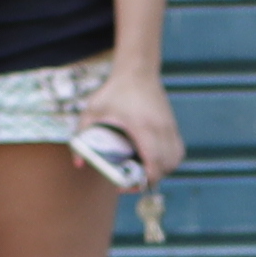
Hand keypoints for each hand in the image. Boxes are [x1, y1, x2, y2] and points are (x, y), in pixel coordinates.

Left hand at [82, 65, 183, 184]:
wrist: (137, 71)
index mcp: (142, 127)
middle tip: (130, 180)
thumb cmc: (114, 92)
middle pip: (165, 167)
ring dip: (161, 172)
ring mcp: (169, 127)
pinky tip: (153, 161)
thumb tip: (78, 164)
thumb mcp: (92, 112)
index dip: (143, 181)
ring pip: (174, 161)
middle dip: (149, 180)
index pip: (153, 164)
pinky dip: (168, 162)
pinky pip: (177, 152)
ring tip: (142, 171)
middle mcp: (160, 129)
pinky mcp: (173, 126)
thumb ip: (82, 136)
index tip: (125, 185)